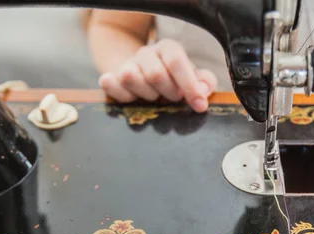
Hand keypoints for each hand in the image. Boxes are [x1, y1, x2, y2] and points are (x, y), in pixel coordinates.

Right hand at [98, 39, 216, 111]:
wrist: (146, 75)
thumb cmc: (175, 79)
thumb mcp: (194, 78)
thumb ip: (205, 82)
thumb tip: (203, 92)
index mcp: (168, 48)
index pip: (176, 61)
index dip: (189, 86)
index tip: (199, 105)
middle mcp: (146, 53)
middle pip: (155, 74)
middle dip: (169, 93)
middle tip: (173, 98)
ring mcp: (127, 64)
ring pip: (130, 78)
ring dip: (147, 96)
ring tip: (154, 98)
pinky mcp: (111, 77)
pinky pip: (109, 84)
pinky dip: (120, 95)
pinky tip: (132, 100)